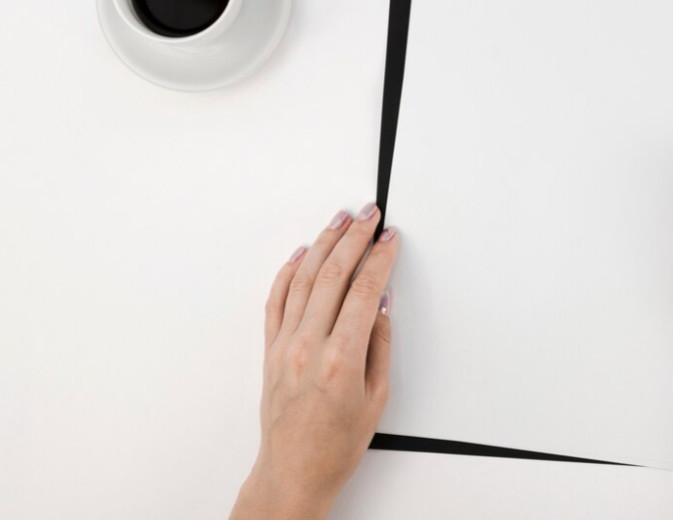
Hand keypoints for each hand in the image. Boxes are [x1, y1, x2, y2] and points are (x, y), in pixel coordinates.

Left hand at [230, 203, 398, 519]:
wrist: (293, 470)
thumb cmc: (336, 444)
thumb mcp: (377, 396)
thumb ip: (380, 344)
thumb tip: (381, 304)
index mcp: (341, 358)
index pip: (364, 290)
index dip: (380, 258)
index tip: (390, 238)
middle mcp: (308, 346)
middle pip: (332, 274)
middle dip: (354, 238)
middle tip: (369, 215)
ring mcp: (285, 345)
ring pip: (302, 278)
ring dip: (323, 243)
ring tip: (339, 220)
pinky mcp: (270, 349)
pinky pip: (276, 299)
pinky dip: (288, 271)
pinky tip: (302, 253)